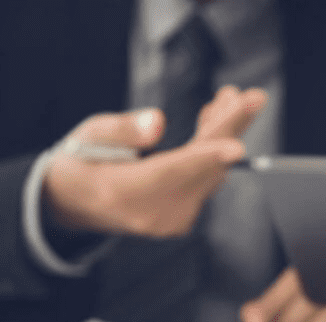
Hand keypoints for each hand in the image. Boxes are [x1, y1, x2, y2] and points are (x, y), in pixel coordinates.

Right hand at [43, 86, 266, 237]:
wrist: (73, 203)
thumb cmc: (79, 162)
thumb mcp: (88, 136)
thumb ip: (121, 129)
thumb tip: (157, 122)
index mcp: (123, 192)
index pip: (172, 172)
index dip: (207, 156)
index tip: (237, 147)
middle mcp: (152, 213)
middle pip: (202, 168)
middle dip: (229, 129)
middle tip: (251, 97)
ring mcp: (170, 221)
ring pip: (211, 173)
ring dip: (224, 135)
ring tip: (230, 98)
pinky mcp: (182, 220)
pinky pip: (208, 181)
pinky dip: (214, 151)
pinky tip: (214, 121)